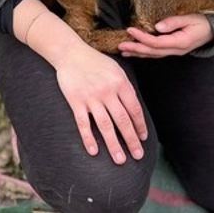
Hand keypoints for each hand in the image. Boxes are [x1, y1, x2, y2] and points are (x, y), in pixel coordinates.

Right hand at [55, 41, 147, 164]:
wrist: (70, 53)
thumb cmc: (95, 61)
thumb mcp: (115, 69)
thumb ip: (125, 87)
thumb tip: (134, 109)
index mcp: (120, 82)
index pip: (134, 109)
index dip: (140, 126)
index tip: (143, 138)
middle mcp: (107, 91)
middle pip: (122, 121)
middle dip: (131, 140)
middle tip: (138, 155)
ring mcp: (91, 97)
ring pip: (105, 126)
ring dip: (114, 145)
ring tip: (120, 160)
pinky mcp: (76, 101)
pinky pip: (83, 123)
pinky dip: (88, 138)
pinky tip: (94, 151)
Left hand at [118, 14, 212, 57]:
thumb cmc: (204, 21)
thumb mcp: (191, 17)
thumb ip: (174, 21)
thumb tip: (157, 26)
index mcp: (181, 42)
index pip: (157, 42)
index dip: (142, 38)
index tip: (130, 30)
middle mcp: (176, 50)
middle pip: (152, 52)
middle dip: (135, 49)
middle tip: (120, 45)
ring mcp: (175, 51)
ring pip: (153, 54)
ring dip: (138, 53)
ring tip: (123, 51)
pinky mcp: (173, 49)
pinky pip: (156, 53)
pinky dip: (144, 52)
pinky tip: (135, 52)